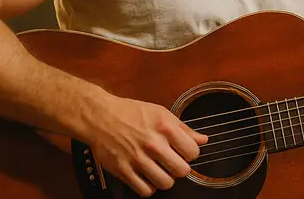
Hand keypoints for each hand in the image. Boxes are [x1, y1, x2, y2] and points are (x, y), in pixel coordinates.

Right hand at [90, 94, 207, 195]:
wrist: (100, 117)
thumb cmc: (130, 113)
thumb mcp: (160, 113)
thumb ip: (183, 128)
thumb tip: (203, 139)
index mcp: (165, 127)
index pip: (193, 152)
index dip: (190, 154)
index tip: (183, 152)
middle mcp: (153, 144)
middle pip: (182, 170)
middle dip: (179, 168)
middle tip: (172, 162)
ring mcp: (138, 159)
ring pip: (166, 183)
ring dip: (165, 178)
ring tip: (160, 170)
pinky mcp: (123, 170)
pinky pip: (145, 190)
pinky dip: (149, 187)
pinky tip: (147, 177)